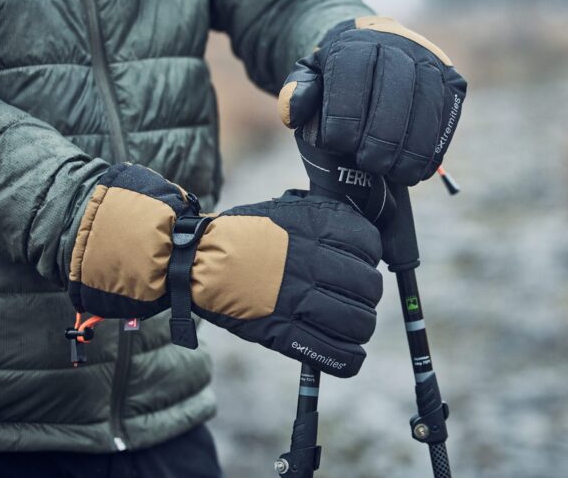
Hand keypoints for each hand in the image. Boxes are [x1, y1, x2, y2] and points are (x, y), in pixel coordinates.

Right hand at [68, 163, 382, 376]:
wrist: (197, 260)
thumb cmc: (245, 234)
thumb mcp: (288, 210)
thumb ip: (325, 221)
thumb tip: (362, 238)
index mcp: (316, 228)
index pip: (371, 245)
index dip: (370, 257)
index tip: (359, 262)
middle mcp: (314, 262)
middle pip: (369, 287)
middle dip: (366, 294)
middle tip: (353, 296)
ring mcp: (300, 300)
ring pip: (360, 322)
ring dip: (360, 325)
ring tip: (348, 324)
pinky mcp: (285, 333)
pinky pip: (338, 355)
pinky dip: (350, 357)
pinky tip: (346, 351)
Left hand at [278, 16, 466, 185]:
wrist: (375, 49)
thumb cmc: (337, 74)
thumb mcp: (309, 75)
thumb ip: (297, 93)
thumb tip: (295, 116)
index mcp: (359, 41)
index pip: (355, 73)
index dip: (347, 112)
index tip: (337, 144)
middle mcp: (400, 44)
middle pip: (396, 91)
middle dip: (383, 135)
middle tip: (369, 164)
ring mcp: (431, 62)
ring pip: (428, 105)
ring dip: (413, 147)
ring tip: (396, 175)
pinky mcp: (453, 82)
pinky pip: (448, 116)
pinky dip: (434, 147)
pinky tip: (417, 170)